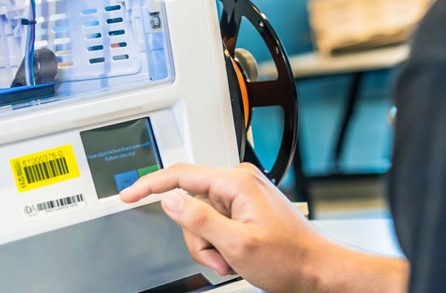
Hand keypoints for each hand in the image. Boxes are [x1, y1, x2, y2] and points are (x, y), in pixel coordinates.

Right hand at [119, 162, 329, 291]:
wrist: (317, 271)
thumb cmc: (290, 259)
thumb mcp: (237, 244)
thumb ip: (199, 219)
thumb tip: (170, 200)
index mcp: (236, 182)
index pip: (181, 175)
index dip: (149, 185)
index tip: (128, 194)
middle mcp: (238, 181)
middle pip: (189, 205)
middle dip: (198, 238)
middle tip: (219, 257)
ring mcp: (242, 194)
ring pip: (200, 219)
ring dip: (210, 246)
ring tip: (232, 259)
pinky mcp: (244, 206)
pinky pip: (215, 223)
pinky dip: (219, 244)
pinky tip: (236, 255)